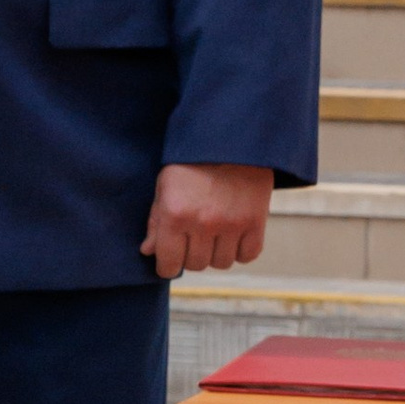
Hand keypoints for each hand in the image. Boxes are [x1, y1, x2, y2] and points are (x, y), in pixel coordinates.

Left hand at [142, 162, 272, 277]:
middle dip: (192, 254)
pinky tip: (234, 235)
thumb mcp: (165, 185)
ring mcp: (231, 223)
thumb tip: (148, 251)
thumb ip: (156, 221)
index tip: (170, 260)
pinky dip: (241, 250)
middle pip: (196, 265)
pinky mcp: (256, 221)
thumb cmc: (192, 162)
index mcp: (175, 214)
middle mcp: (202, 223)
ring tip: (215, 232)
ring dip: (217, 252)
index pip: (168, 265)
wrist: (232, 138)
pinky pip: (248, 255)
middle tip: (194, 236)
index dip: (167, 265)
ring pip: (221, 263)